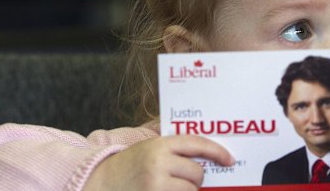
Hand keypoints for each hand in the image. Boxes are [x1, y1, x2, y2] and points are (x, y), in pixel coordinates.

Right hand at [84, 135, 233, 190]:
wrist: (100, 183)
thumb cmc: (130, 165)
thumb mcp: (149, 146)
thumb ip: (173, 145)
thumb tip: (204, 146)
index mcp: (160, 145)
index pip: (197, 143)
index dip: (217, 152)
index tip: (229, 159)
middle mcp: (158, 164)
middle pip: (198, 173)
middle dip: (196, 178)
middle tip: (185, 178)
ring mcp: (156, 185)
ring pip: (191, 190)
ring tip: (171, 187)